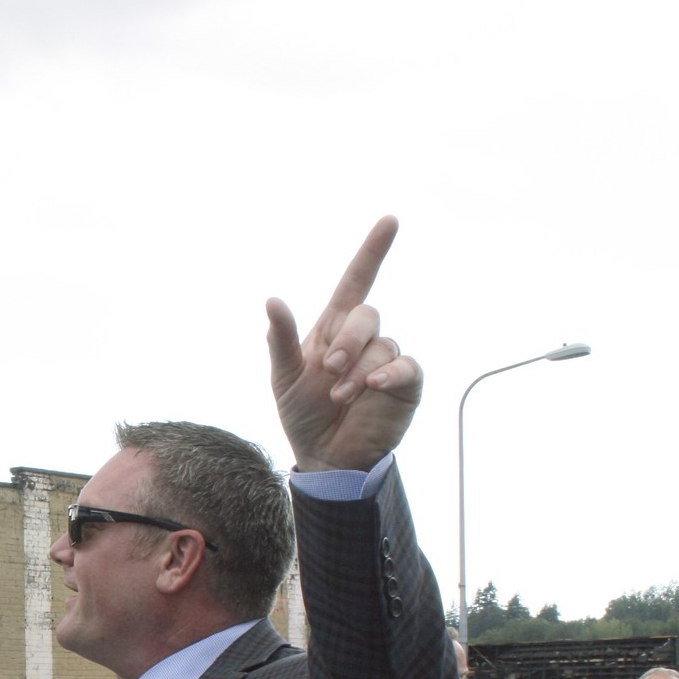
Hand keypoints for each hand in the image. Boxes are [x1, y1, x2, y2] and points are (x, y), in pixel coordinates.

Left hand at [265, 215, 423, 471]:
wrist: (325, 456)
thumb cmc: (303, 414)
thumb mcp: (284, 377)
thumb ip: (281, 339)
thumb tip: (273, 300)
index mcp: (333, 329)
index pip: (356, 280)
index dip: (372, 251)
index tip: (390, 221)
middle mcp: (363, 339)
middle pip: (366, 315)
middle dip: (346, 341)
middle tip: (328, 370)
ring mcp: (385, 359)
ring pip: (382, 344)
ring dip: (358, 370)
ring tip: (340, 396)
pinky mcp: (404, 382)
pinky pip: (406, 364)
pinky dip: (388, 372)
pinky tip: (373, 386)